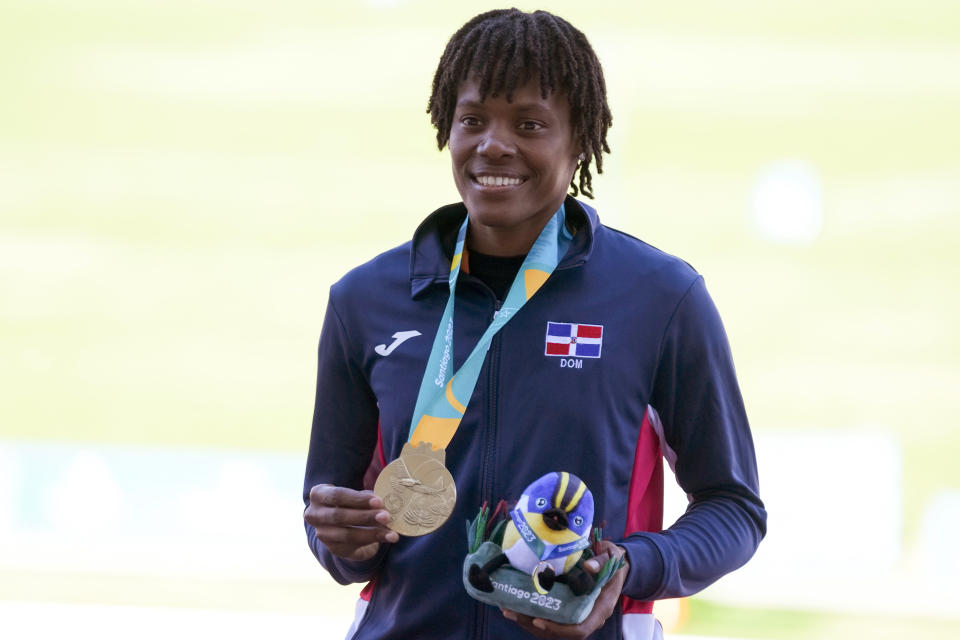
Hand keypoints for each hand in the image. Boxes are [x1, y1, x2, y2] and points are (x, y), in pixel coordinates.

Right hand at [304, 484, 398, 561]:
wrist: (341, 523)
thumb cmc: (349, 502)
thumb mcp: (355, 496)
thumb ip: (365, 498)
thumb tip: (383, 502)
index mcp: (318, 495)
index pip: (337, 496)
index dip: (358, 499)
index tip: (379, 501)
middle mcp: (314, 515)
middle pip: (340, 516)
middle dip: (366, 517)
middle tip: (387, 516)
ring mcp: (322, 534)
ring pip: (347, 534)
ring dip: (372, 533)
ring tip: (391, 532)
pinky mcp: (333, 548)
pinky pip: (353, 546)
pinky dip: (372, 541)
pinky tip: (387, 538)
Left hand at [500, 541, 627, 638]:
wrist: (616, 562)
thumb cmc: (613, 560)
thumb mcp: (612, 556)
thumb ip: (602, 561)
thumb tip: (589, 566)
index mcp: (600, 608)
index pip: (579, 630)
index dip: (558, 629)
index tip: (539, 621)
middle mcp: (587, 615)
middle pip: (559, 631)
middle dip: (534, 625)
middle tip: (512, 613)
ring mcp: (577, 612)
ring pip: (551, 626)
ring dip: (528, 621)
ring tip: (507, 609)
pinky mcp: (568, 607)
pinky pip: (550, 616)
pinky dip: (532, 612)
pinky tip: (515, 603)